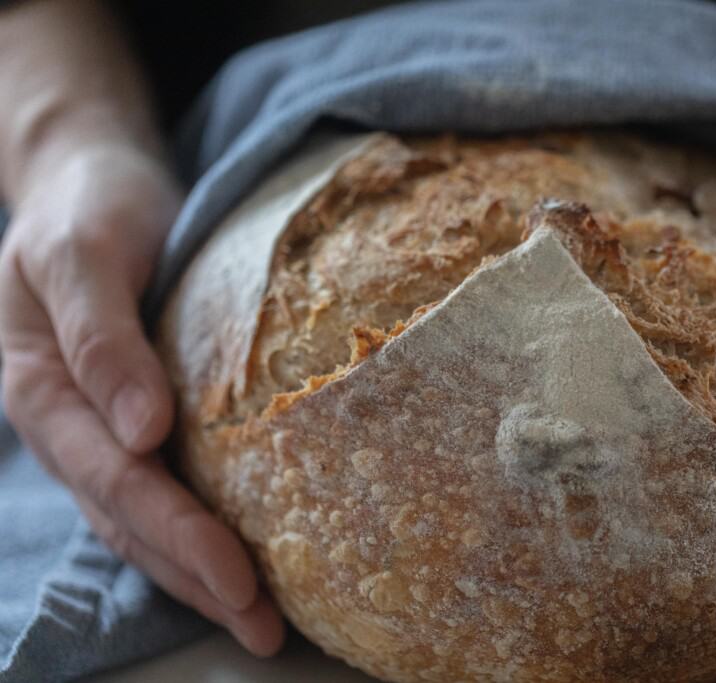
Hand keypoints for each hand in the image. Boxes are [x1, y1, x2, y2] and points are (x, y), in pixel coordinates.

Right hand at [0, 141, 283, 655]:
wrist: (95, 181)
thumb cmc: (91, 207)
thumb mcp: (83, 253)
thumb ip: (102, 337)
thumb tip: (141, 431)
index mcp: (43, 391)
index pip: (114, 479)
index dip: (174, 531)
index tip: (237, 576)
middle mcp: (70, 424)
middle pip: (131, 518)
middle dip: (197, 576)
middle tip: (264, 629)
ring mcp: (102, 427)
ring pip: (144, 520)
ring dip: (199, 573)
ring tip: (261, 621)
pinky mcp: (140, 417)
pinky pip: (163, 488)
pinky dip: (199, 531)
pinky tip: (241, 561)